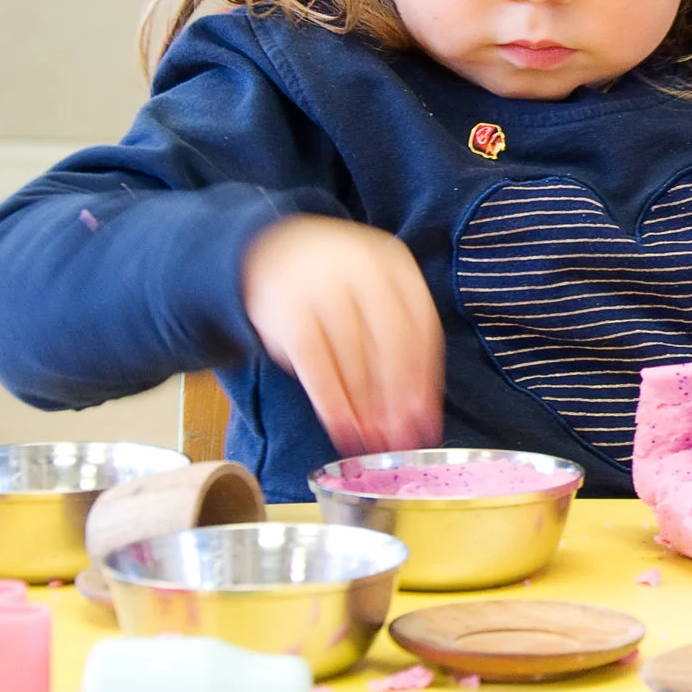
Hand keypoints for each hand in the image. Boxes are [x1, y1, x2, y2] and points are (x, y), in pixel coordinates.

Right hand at [240, 215, 444, 455]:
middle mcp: (364, 270)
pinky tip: (341, 427)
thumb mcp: (374, 291)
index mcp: (395, 264)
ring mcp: (324, 286)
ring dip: (365, 407)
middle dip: (397, 398)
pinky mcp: (287, 308)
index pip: (421, 328)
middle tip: (400, 440)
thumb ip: (399, 338)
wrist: (266, 248)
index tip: (425, 420)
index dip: (425, 379)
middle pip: (391, 343)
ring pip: (354, 357)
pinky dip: (331, 400)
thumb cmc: (336, 284)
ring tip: (372, 443)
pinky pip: (315, 363)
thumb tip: (419, 412)